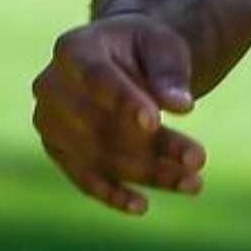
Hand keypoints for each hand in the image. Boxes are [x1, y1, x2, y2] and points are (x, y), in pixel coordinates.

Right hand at [32, 14, 206, 216]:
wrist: (121, 57)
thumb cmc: (143, 46)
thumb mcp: (163, 45)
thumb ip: (169, 72)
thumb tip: (182, 106)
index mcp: (74, 49)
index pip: (97, 79)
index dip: (124, 102)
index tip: (155, 123)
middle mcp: (52, 86)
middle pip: (102, 125)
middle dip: (154, 146)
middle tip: (199, 159)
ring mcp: (50, 121)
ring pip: (101, 157)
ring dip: (148, 173)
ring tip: (194, 183)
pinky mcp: (58, 150)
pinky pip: (84, 178)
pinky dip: (113, 193)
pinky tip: (142, 205)